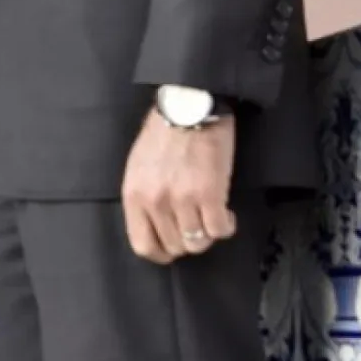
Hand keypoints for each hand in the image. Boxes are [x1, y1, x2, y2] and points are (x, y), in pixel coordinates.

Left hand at [121, 107, 237, 263]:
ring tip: (211, 218)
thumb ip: (143, 198)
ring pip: (198, 242)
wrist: (189, 107)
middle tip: (197, 225)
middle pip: (174, 246)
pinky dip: (226, 226)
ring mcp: (183, 199)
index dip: (161, 254)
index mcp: (134, 196)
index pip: (143, 246)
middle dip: (187, 240)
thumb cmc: (163, 134)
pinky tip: (226, 214)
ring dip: (208, 234)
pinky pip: (219, 229)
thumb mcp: (138, 167)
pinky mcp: (210, 193)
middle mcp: (156, 202)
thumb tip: (155, 226)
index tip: (172, 249)